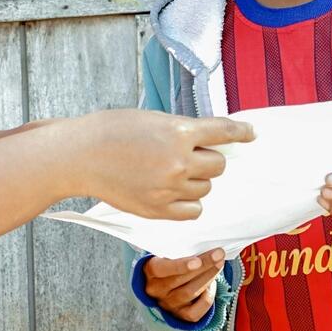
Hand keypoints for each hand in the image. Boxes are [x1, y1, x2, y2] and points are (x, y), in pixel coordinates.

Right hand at [72, 110, 253, 219]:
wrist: (80, 155)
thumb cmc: (112, 130)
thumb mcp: (152, 119)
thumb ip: (181, 130)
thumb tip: (207, 141)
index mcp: (178, 132)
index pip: (223, 131)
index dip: (241, 132)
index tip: (251, 134)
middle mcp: (178, 161)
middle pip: (218, 165)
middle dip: (208, 159)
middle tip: (188, 154)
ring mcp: (169, 188)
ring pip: (206, 188)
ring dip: (196, 180)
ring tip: (171, 172)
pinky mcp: (158, 209)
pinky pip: (192, 211)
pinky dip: (188, 203)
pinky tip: (173, 192)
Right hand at [142, 249, 224, 322]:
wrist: (162, 287)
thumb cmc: (167, 264)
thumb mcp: (164, 254)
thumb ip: (176, 250)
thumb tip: (201, 242)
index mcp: (150, 271)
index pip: (162, 269)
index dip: (180, 265)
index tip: (197, 260)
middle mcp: (156, 290)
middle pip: (182, 280)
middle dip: (204, 265)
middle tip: (218, 254)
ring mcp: (168, 304)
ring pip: (191, 292)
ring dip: (208, 277)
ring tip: (219, 263)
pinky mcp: (180, 315)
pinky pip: (198, 309)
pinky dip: (208, 296)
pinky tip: (212, 284)